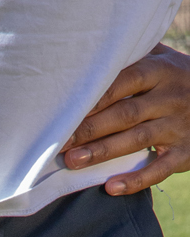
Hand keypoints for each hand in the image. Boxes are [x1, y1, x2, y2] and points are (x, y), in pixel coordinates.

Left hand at [61, 43, 189, 193]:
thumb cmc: (180, 80)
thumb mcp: (165, 60)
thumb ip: (135, 56)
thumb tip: (91, 49)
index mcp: (162, 71)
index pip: (125, 80)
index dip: (96, 96)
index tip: (66, 110)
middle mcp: (171, 97)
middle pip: (125, 113)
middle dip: (91, 128)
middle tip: (60, 142)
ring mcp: (178, 125)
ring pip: (137, 140)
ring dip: (103, 152)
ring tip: (73, 162)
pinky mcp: (184, 153)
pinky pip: (159, 169)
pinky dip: (135, 180)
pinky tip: (111, 187)